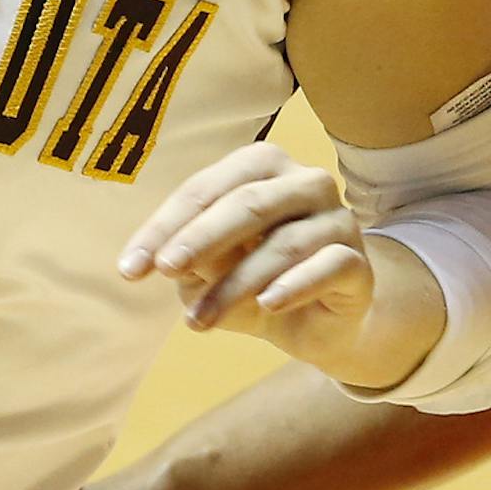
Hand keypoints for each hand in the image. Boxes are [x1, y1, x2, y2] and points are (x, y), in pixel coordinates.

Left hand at [119, 142, 376, 373]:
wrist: (317, 323)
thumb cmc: (254, 280)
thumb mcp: (212, 272)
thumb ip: (192, 262)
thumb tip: (171, 262)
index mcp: (262, 166)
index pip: (205, 190)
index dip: (164, 228)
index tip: (130, 268)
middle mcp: (306, 181)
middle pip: (248, 202)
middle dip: (200, 238)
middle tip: (166, 271)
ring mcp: (338, 219)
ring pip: (283, 243)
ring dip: (235, 284)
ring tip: (199, 321)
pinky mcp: (360, 262)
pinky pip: (328, 266)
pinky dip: (295, 285)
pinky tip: (267, 306)